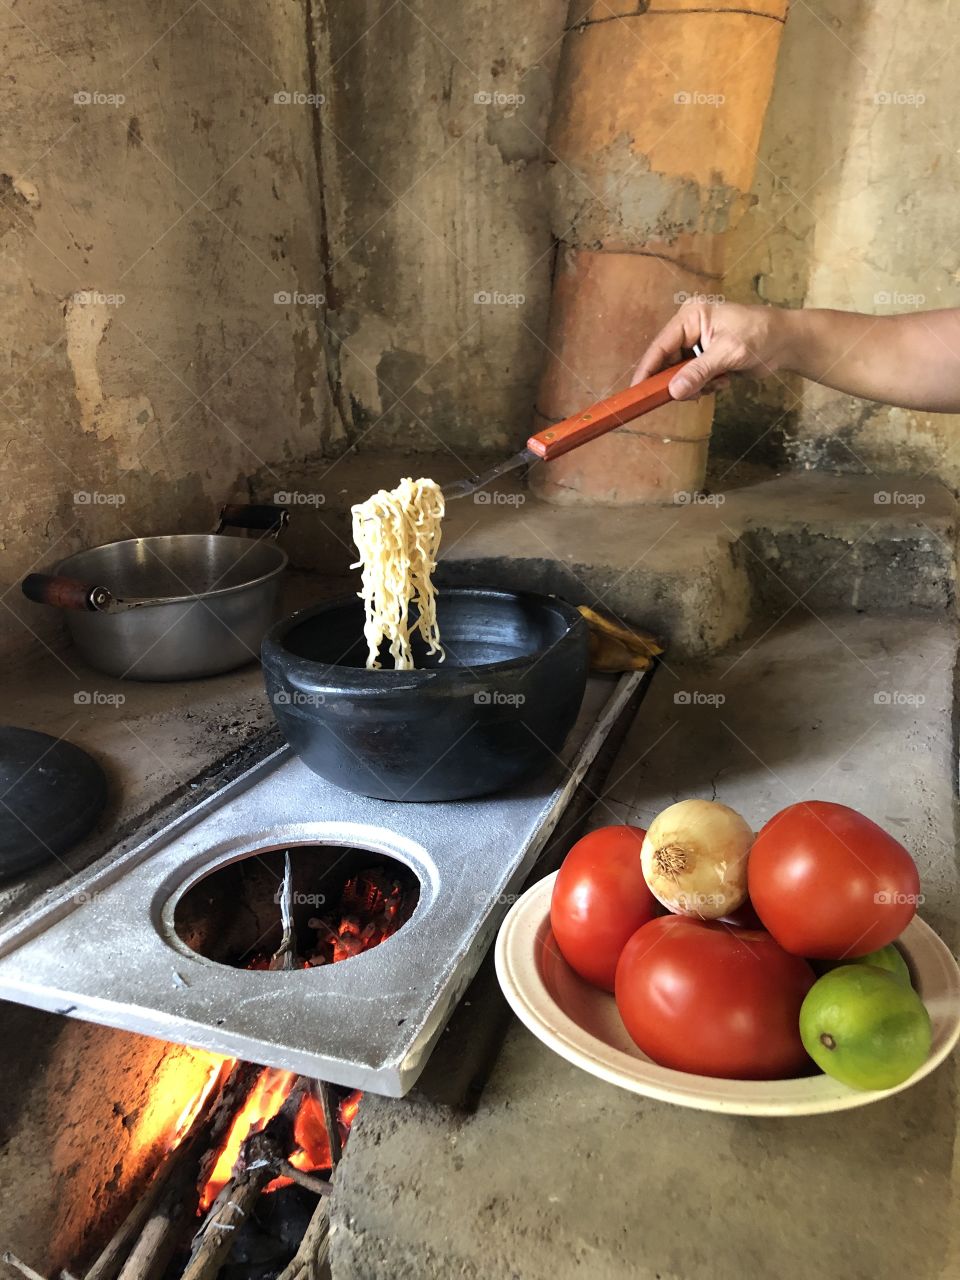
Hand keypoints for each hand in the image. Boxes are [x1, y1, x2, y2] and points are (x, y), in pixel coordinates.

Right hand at [632, 300, 792, 399]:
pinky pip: (694, 378)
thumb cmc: (760, 336)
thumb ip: (699, 372)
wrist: (786, 342)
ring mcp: (698, 344)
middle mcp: (690, 328)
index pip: (661, 345)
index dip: (648, 369)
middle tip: (694, 392)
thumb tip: (673, 391)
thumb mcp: (728, 353)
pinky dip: (705, 385)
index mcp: (691, 316)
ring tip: (718, 382)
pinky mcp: (707, 358)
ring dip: (696, 385)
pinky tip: (723, 381)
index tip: (637, 390)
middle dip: (679, 380)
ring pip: (680, 374)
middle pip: (668, 362)